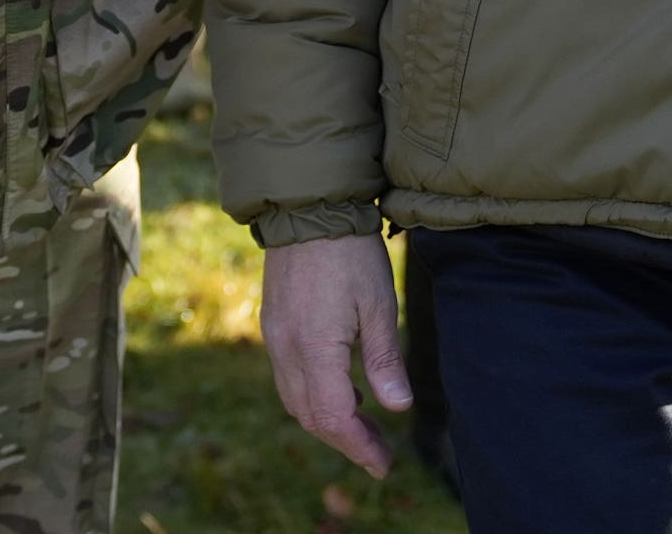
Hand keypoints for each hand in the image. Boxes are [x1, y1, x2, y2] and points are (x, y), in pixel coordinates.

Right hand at [261, 234, 411, 478]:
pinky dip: (314, 395)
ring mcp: (275, 337)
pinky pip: (289, 377)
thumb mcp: (378, 303)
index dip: (360, 446)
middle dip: (346, 440)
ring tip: (364, 424)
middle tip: (380, 452)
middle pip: (311, 417)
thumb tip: (398, 408)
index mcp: (314, 349)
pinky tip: (342, 387)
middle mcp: (286, 350)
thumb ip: (385, 359)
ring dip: (328, 419)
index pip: (333, 419)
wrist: (308, 207)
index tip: (385, 464)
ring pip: (296, 400)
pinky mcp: (273, 324)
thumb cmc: (350, 252)